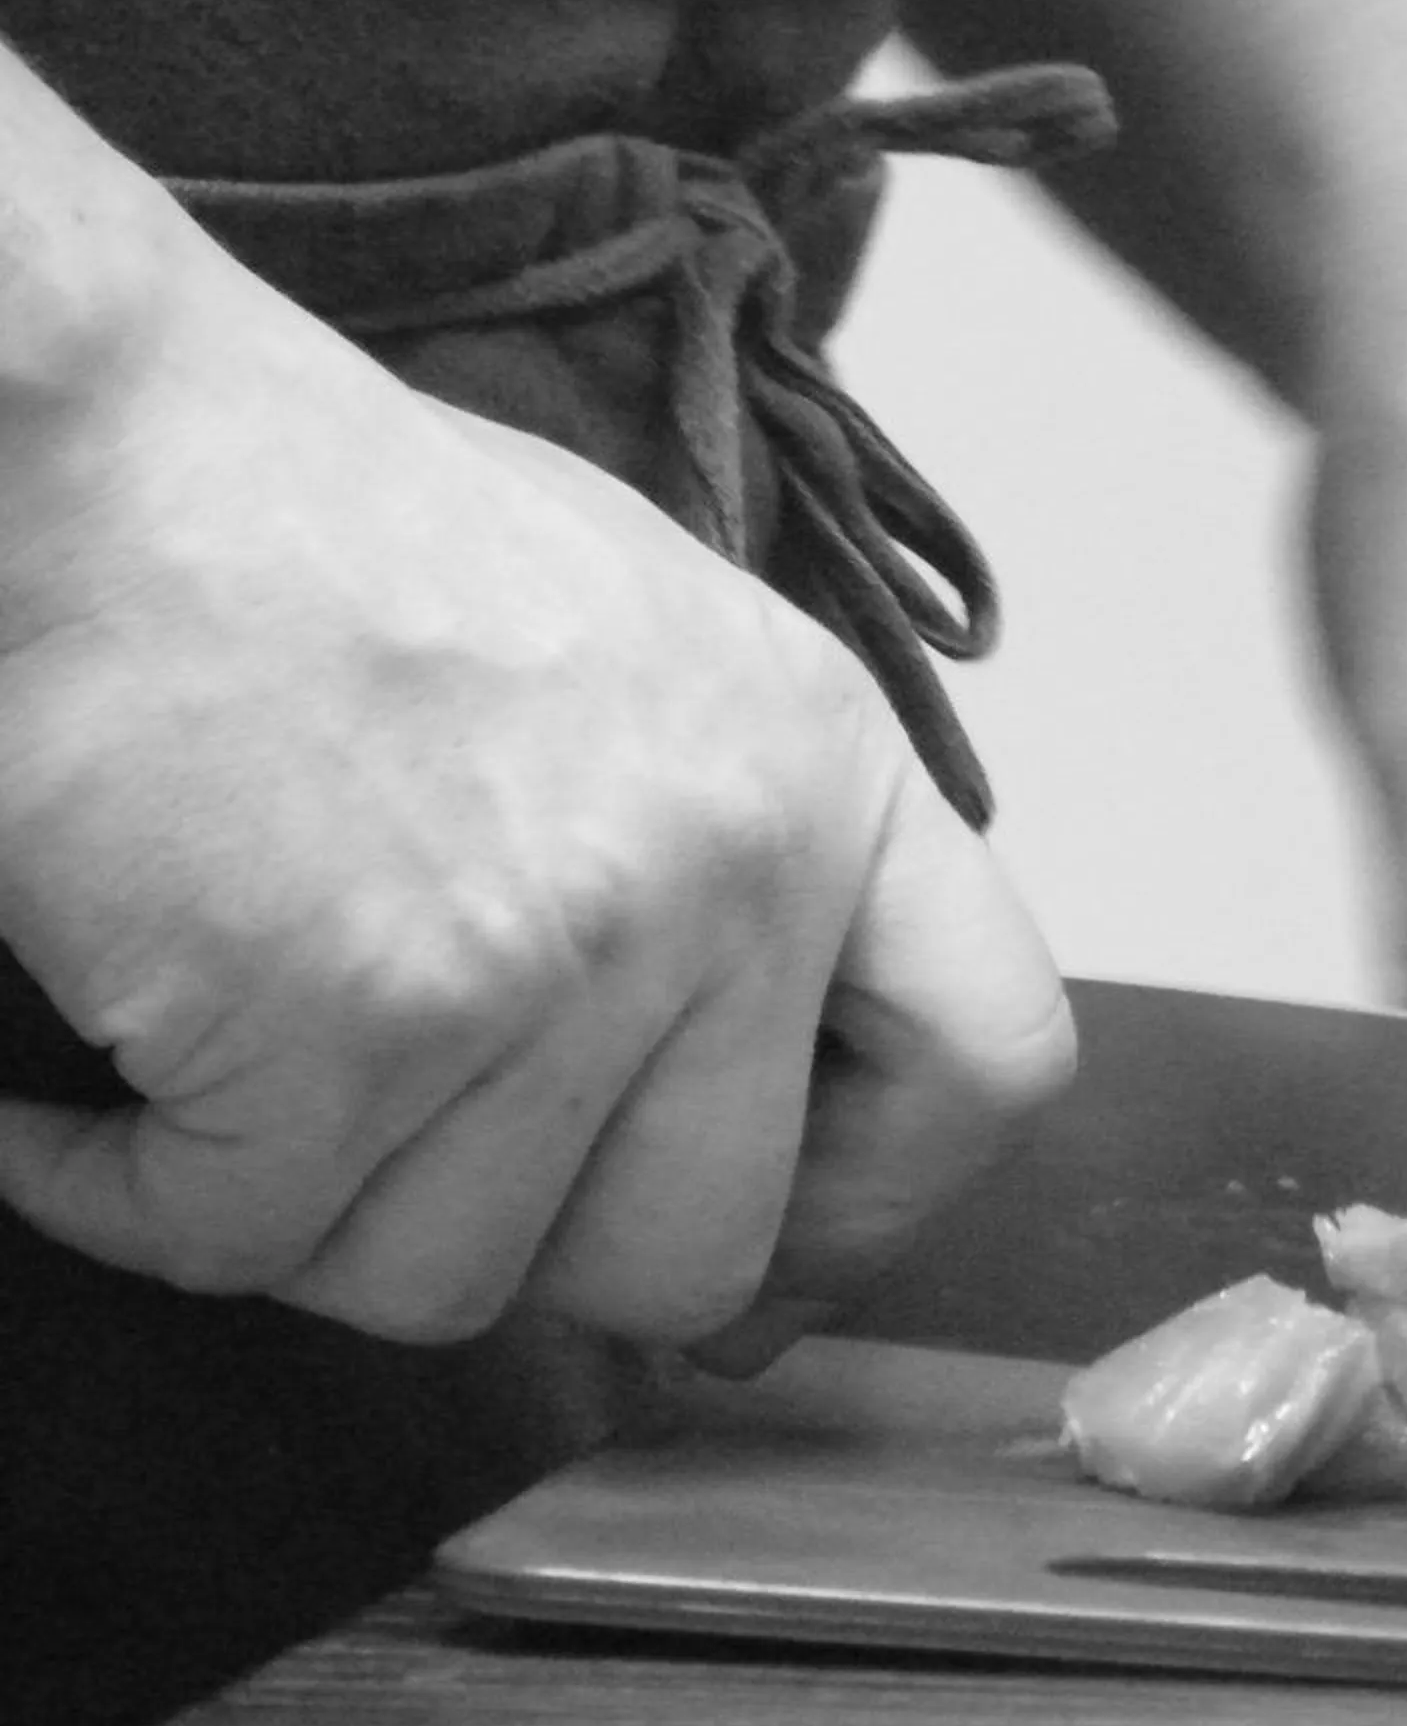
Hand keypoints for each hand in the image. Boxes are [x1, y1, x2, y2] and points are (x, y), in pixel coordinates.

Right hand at [0, 237, 1073, 1350]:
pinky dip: (134, 1201)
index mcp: (825, 778)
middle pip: (699, 1252)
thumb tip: (758, 1130)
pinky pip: (253, 1243)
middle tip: (405, 1157)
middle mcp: (732, 874)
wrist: (87, 445)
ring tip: (227, 1084)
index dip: (883, 1197)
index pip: (996, 1062)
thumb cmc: (334, 544)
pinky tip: (75, 1118)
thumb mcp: (644, 658)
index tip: (773, 1234)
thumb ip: (740, 879)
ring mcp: (557, 953)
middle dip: (535, 1253)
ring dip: (316, 1222)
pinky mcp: (355, 1018)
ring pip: (458, 1280)